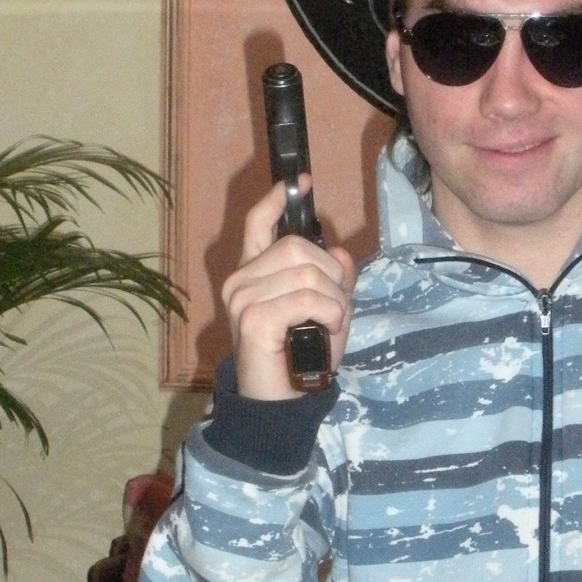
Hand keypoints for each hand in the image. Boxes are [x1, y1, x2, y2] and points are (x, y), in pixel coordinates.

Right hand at [221, 178, 356, 400]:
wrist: (284, 401)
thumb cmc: (302, 355)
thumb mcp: (327, 308)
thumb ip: (333, 278)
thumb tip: (340, 253)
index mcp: (254, 272)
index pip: (258, 224)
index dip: (278, 199)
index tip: (300, 180)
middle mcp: (241, 280)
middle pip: (298, 246)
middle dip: (331, 275)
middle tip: (335, 307)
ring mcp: (243, 298)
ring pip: (308, 272)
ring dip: (334, 300)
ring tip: (330, 323)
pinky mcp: (253, 319)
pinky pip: (308, 299)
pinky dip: (329, 313)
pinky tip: (326, 331)